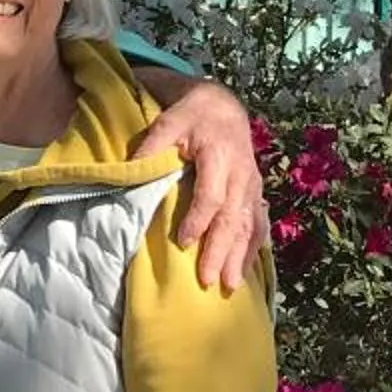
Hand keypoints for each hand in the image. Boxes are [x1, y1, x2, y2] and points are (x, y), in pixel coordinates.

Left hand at [131, 75, 267, 290]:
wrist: (223, 106)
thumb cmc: (191, 116)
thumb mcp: (168, 121)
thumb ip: (153, 143)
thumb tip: (132, 168)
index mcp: (219, 156)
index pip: (211, 195)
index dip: (198, 220)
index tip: (183, 243)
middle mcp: (241, 173)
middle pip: (232, 217)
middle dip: (220, 250)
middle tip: (208, 280)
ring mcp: (252, 185)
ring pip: (249, 225)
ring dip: (240, 256)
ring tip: (230, 285)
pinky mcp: (256, 192)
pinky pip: (259, 223)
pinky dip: (253, 247)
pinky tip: (246, 269)